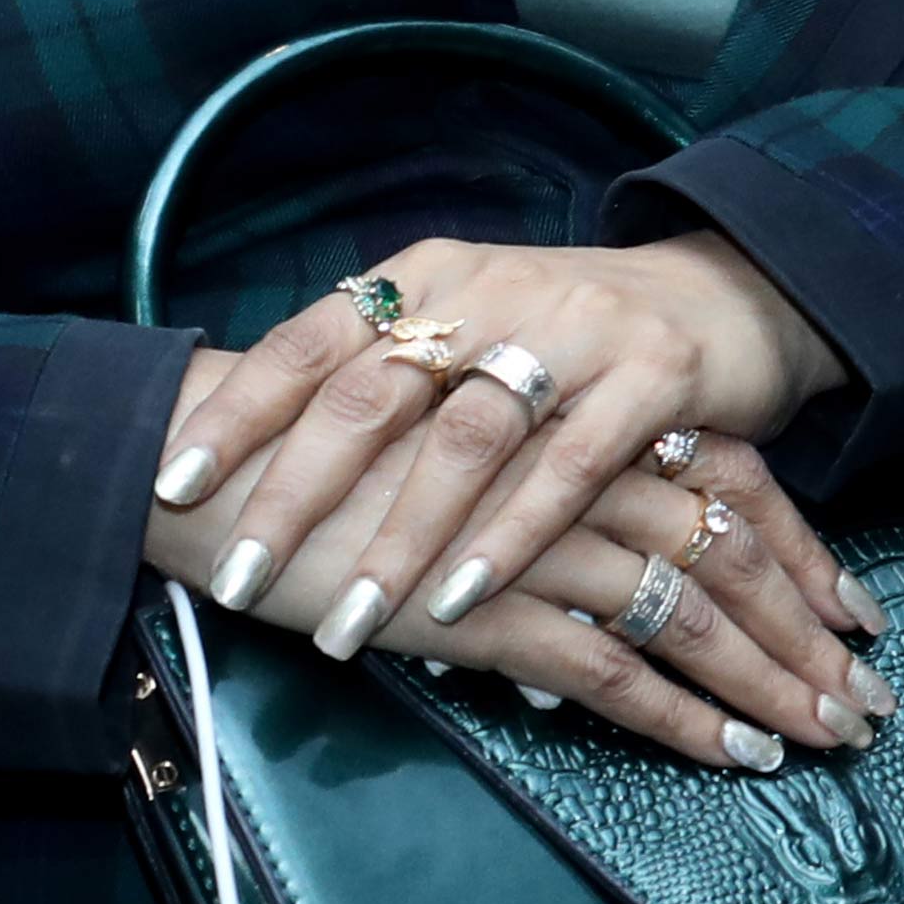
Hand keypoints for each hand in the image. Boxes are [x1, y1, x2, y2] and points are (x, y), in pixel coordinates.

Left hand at [144, 230, 845, 655]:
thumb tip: (253, 468)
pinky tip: (463, 601)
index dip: (240, 415)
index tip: (173, 490)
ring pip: (465, 439)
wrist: (730, 290)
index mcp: (426, 276)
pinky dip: (511, 538)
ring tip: (346, 627)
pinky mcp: (656, 374)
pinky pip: (571, 466)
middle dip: (296, 498)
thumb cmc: (568, 335)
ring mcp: (577, 327)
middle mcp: (490, 289)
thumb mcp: (465, 328)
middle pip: (372, 395)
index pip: (310, 342)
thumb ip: (381, 381)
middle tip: (238, 582)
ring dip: (399, 541)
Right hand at [151, 414, 883, 768]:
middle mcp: (578, 476)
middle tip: (872, 697)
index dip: (806, 551)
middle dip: (810, 632)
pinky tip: (739, 755)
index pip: (733, 484)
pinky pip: (615, 674)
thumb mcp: (464, 471)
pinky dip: (686, 719)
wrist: (214, 465)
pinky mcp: (485, 610)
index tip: (860, 614)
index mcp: (583, 426)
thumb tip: (601, 616)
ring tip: (831, 734)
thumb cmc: (330, 460)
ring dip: (772, 680)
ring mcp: (536, 543)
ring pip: (694, 614)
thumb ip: (542, 517)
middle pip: (735, 553)